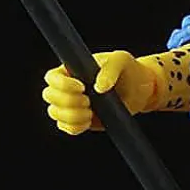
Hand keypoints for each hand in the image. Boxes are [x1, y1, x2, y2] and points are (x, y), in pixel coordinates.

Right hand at [42, 50, 160, 134]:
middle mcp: (68, 87)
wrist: (139, 89)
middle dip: (67, 101)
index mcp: (72, 70)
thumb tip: (99, 87)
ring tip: (91, 112)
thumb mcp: (121, 61)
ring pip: (55, 113)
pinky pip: (66, 127)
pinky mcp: (80, 120)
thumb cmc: (128, 69)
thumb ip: (110, 70)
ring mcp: (72, 105)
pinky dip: (75, 127)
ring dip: (72, 116)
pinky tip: (89, 121)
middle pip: (49, 96)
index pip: (52, 77)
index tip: (82, 87)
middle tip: (88, 100)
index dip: (61, 84)